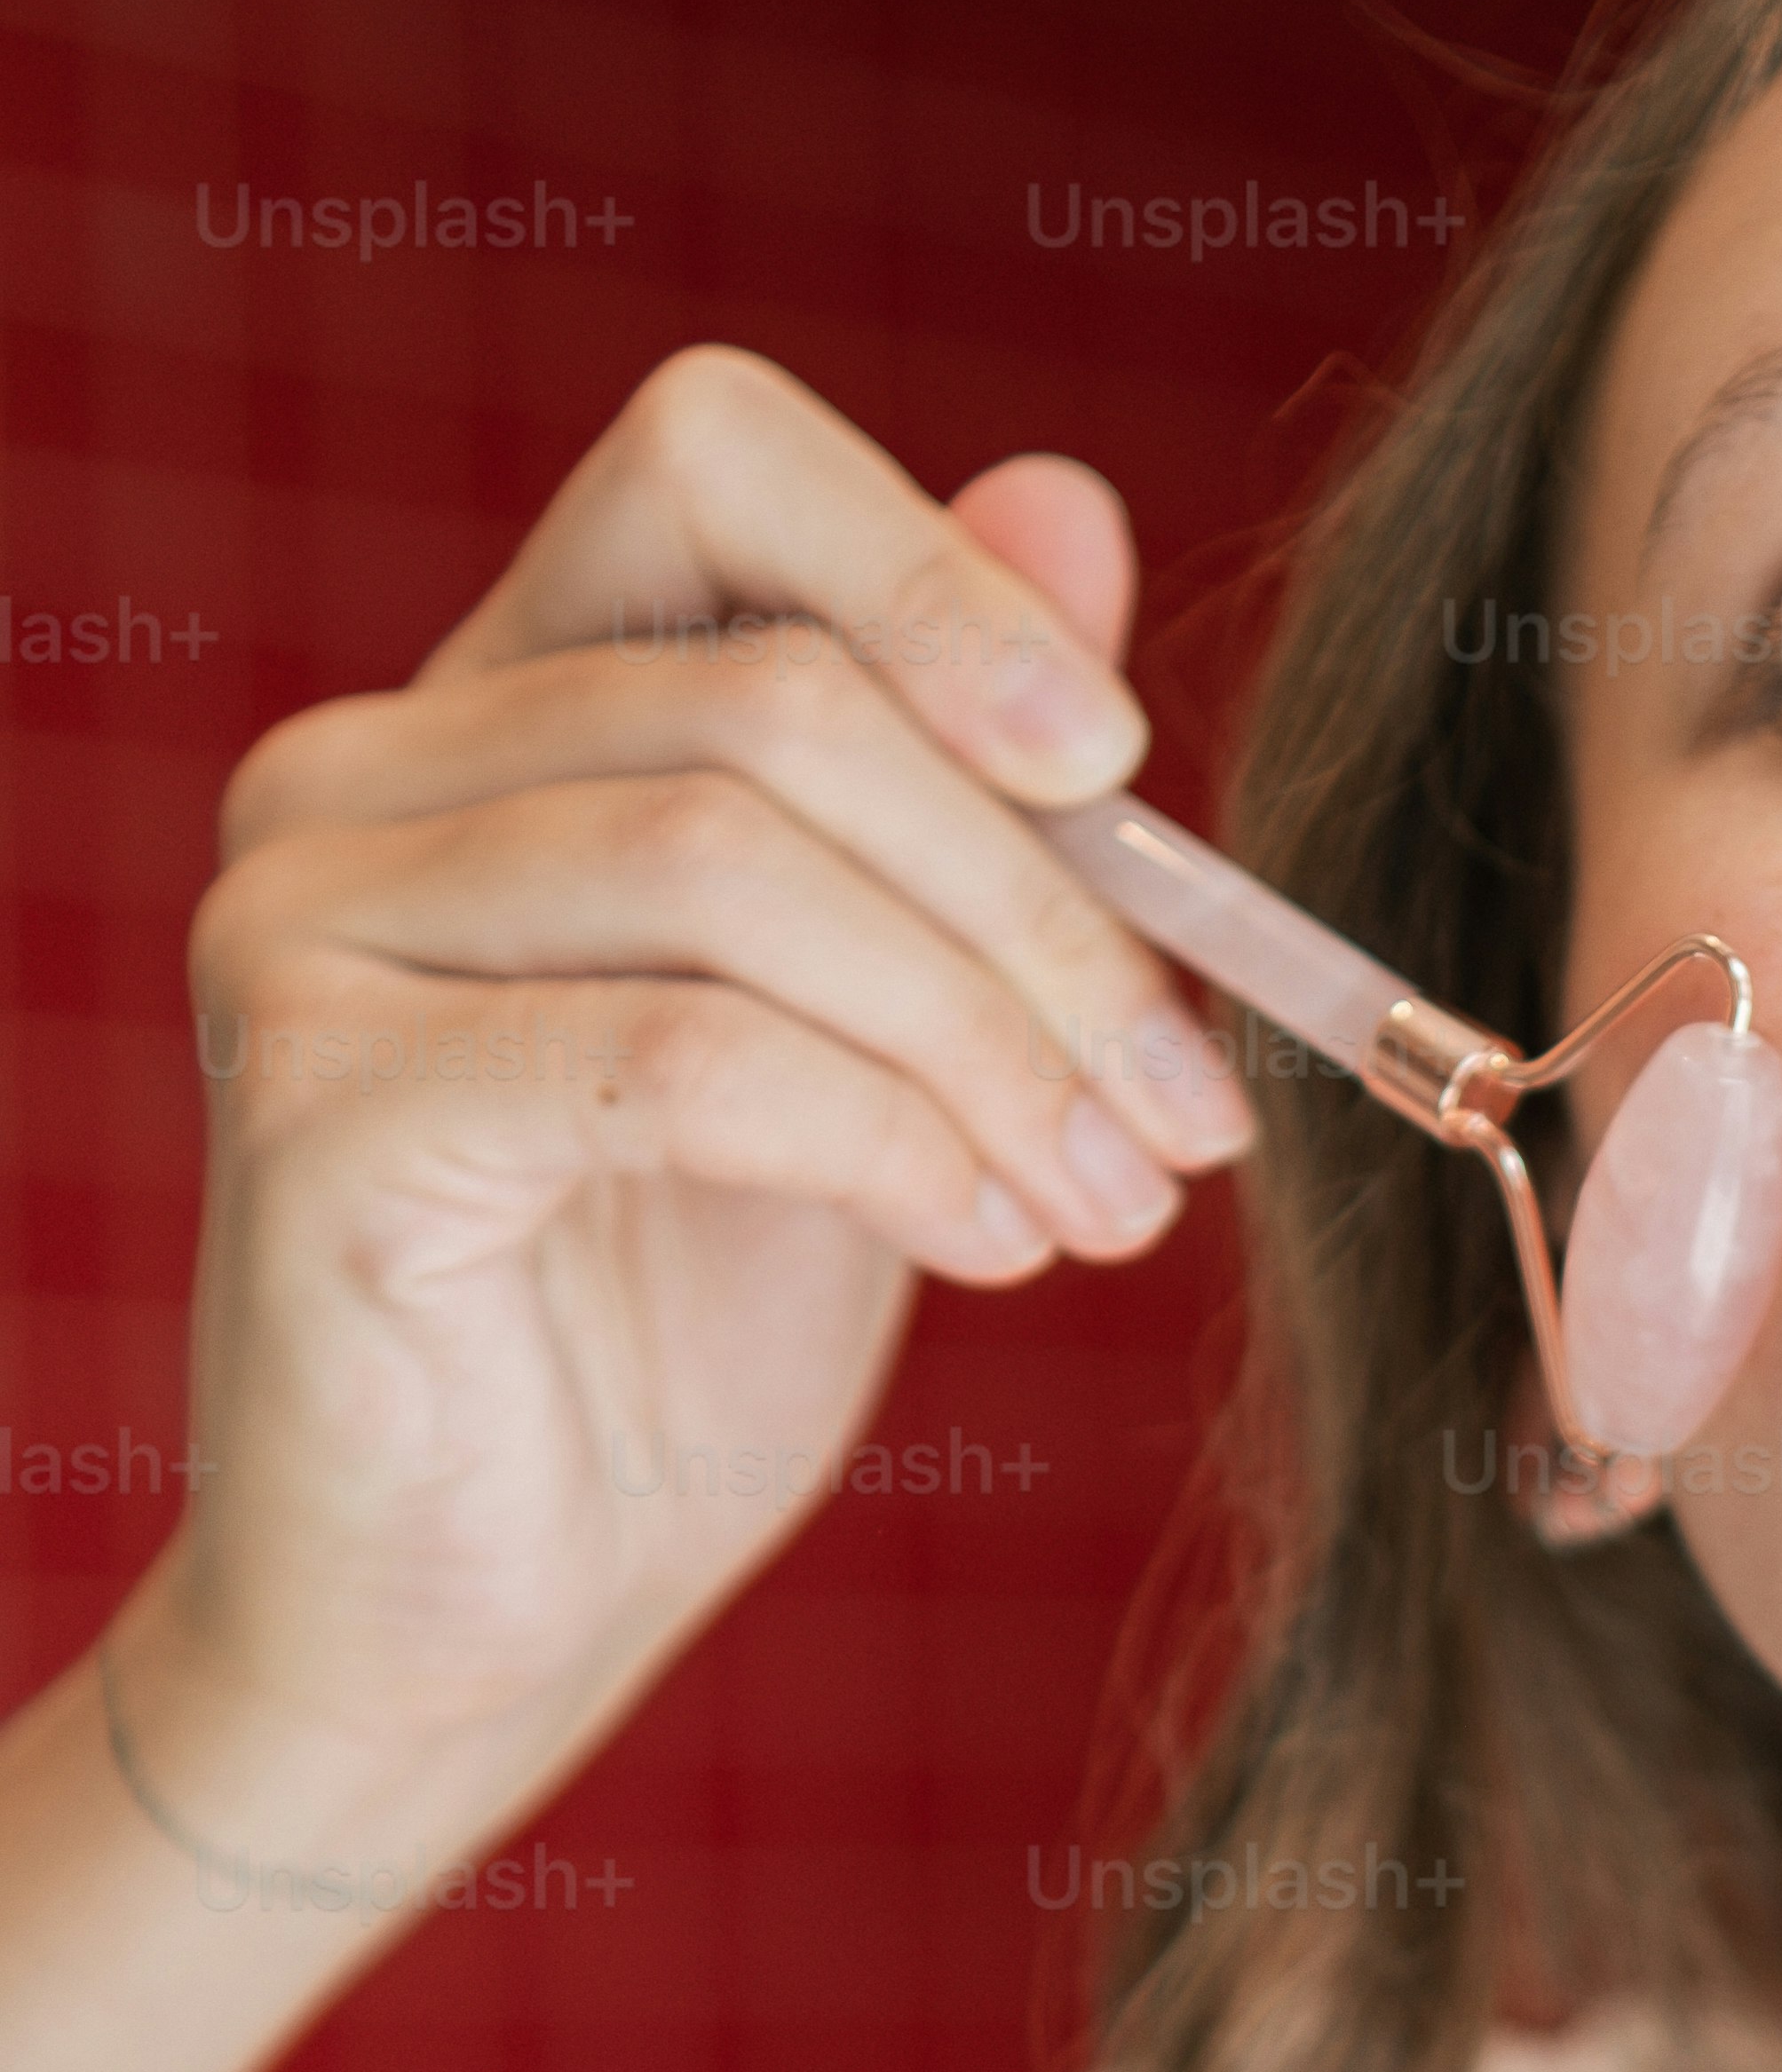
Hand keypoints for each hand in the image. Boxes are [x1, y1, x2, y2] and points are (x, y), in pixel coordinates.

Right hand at [143, 348, 1238, 1831]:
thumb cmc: (669, 1329)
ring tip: (1106, 1208)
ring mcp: (307, 922)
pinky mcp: (317, 1104)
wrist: (482, 1616)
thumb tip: (1077, 500)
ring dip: (991, 1047)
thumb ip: (952, 789)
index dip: (933, 571)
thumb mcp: (874, 1037)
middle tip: (1183, 1114)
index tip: (1112, 768)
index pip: (709, 455)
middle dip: (1042, 916)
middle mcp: (365, 772)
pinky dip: (884, 1145)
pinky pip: (678, 1055)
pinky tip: (986, 1250)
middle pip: (783, 701)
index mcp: (501, 706)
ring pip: (739, 865)